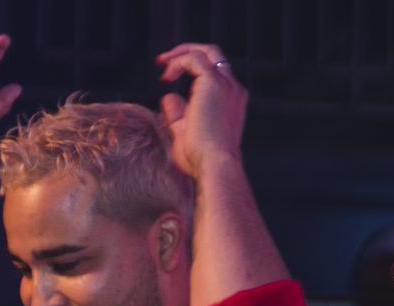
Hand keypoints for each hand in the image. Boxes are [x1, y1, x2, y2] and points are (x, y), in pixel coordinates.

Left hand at [155, 43, 246, 178]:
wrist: (213, 165)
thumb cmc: (201, 158)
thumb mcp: (184, 131)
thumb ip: (177, 113)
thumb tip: (168, 97)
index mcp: (230, 101)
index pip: (214, 73)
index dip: (190, 69)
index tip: (169, 76)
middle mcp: (232, 89)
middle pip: (213, 54)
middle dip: (186, 51)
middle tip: (162, 60)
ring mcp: (226, 84)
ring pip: (206, 52)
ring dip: (180, 54)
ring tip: (161, 64)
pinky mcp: (213, 83)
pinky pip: (194, 59)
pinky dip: (178, 63)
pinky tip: (166, 78)